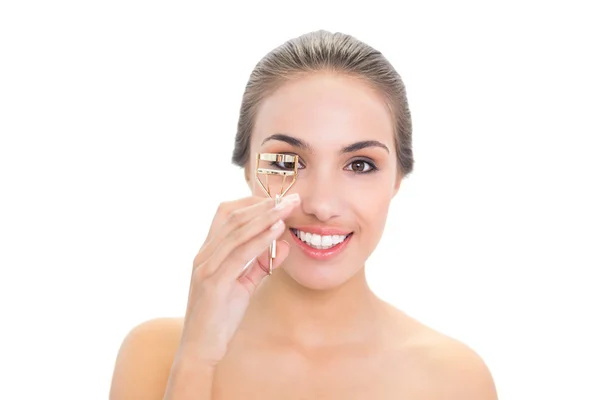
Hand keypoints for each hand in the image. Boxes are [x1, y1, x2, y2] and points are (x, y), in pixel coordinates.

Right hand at [175, 194, 300, 366]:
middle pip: (233, 217)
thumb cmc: (220, 318)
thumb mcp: (243, 286)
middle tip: (290, 197)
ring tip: (287, 207)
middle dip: (264, 204)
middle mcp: (204, 255)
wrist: (200, 349)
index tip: (277, 199)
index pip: (226, 215)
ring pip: (236, 231)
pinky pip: (239, 254)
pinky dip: (259, 239)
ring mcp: (206, 267)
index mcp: (208, 253)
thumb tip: (284, 244)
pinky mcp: (213, 283)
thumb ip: (260, 264)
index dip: (252, 203)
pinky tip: (277, 229)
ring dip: (265, 216)